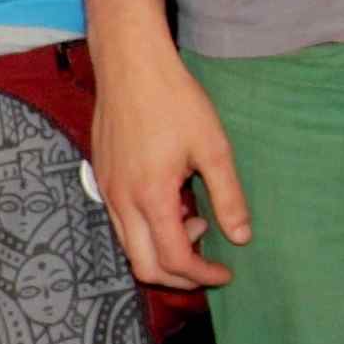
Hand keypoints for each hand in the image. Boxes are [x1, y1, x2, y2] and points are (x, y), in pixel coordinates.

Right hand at [89, 41, 244, 292]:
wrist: (131, 65)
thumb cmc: (174, 100)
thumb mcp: (213, 148)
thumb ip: (228, 197)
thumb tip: (241, 236)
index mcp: (151, 196)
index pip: (174, 259)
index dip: (203, 275)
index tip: (226, 271)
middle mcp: (122, 201)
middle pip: (143, 266)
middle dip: (178, 277)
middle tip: (207, 265)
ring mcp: (107, 191)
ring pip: (128, 246)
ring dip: (161, 252)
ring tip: (193, 222)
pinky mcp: (102, 178)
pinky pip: (121, 223)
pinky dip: (147, 231)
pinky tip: (171, 203)